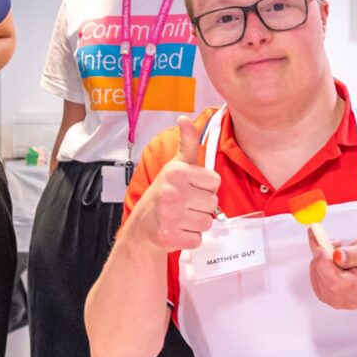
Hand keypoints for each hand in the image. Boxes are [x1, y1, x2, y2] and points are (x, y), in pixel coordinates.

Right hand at [127, 116, 220, 252]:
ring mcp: (170, 215)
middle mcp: (172, 191)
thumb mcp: (174, 166)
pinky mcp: (170, 236)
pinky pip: (198, 239)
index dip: (205, 187)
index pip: (215, 181)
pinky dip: (190, 238)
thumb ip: (187, 143)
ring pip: (207, 222)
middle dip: (201, 206)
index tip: (190, 188)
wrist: (141, 227)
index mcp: (176, 172)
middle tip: (184, 205)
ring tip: (181, 217)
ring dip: (196, 223)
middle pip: (213, 203)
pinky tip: (177, 230)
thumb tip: (184, 118)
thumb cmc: (162, 195)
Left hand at [308, 231, 356, 308]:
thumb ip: (355, 253)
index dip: (324, 261)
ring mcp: (332, 299)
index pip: (333, 280)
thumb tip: (338, 255)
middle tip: (335, 244)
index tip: (324, 246)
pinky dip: (319, 264)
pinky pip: (314, 275)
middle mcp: (344, 298)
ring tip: (338, 254)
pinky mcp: (323, 295)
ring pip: (315, 273)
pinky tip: (332, 262)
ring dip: (321, 258)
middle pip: (321, 274)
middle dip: (323, 255)